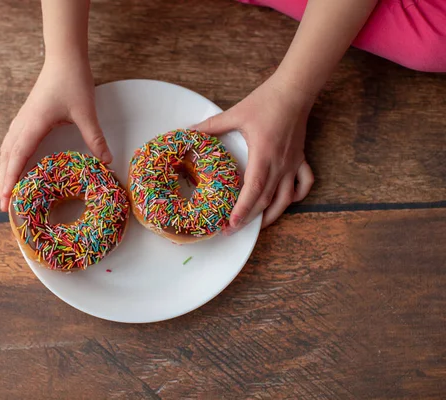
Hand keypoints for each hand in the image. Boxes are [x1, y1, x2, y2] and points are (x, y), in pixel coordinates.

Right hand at [0, 57, 110, 210]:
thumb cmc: (73, 81)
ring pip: (6, 150)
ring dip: (4, 170)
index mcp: (34, 124)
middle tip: (4, 206)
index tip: (6, 199)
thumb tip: (107, 161)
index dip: (11, 179)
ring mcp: (22, 119)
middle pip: (7, 158)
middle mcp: (23, 123)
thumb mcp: (86, 112)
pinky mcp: (26, 116)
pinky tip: (14, 165)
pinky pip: (12, 142)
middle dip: (4, 182)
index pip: (17, 157)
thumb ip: (95, 137)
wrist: (64, 58)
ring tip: (6, 191)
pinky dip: (9, 158)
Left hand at [194, 74, 314, 228]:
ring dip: (272, 215)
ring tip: (257, 227)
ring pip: (286, 199)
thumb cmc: (265, 101)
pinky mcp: (300, 159)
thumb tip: (190, 131)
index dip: (243, 210)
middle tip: (231, 229)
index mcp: (263, 155)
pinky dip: (296, 197)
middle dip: (249, 218)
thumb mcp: (235, 114)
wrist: (294, 90)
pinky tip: (286, 202)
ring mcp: (293, 163)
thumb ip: (212, 126)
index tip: (231, 224)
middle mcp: (280, 164)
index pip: (253, 190)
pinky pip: (303, 184)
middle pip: (267, 200)